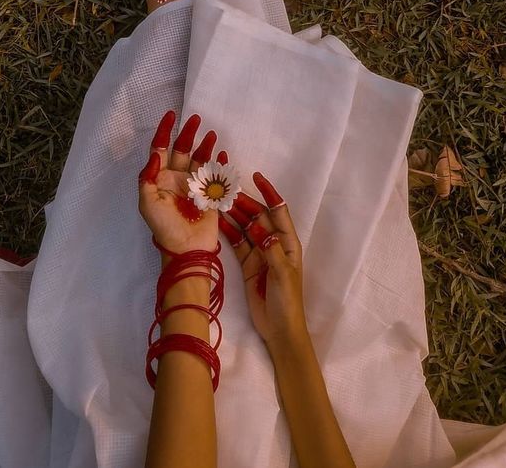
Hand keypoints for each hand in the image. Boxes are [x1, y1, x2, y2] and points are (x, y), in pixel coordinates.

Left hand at [138, 111, 222, 256]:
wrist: (186, 249)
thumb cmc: (164, 226)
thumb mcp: (148, 202)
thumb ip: (148, 177)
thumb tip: (156, 154)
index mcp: (161, 179)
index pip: (161, 149)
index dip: (164, 131)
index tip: (170, 115)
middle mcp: (177, 178)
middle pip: (182, 149)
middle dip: (189, 133)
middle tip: (197, 118)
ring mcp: (195, 186)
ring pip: (200, 159)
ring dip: (205, 146)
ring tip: (212, 134)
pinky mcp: (210, 194)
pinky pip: (216, 174)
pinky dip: (220, 163)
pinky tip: (222, 153)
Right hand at [219, 173, 307, 349]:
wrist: (280, 329)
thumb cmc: (288, 300)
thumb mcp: (282, 274)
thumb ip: (271, 250)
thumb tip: (259, 228)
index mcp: (288, 242)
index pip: (278, 211)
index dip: (270, 192)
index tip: (256, 176)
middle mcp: (274, 243)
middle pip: (259, 217)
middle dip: (245, 203)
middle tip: (226, 192)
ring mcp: (260, 253)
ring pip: (246, 228)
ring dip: (234, 215)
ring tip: (218, 203)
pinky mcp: (248, 264)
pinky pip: (238, 243)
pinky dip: (229, 232)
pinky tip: (217, 223)